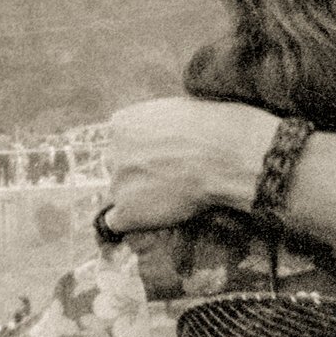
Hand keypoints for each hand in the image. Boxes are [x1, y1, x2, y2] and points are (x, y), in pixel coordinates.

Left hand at [99, 98, 270, 234]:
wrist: (222, 157)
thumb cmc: (214, 132)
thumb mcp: (179, 113)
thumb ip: (161, 127)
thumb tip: (166, 141)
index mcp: (122, 124)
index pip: (120, 142)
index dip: (143, 153)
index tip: (162, 160)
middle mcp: (113, 151)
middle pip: (117, 167)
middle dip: (137, 174)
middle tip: (167, 180)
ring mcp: (117, 183)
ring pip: (119, 194)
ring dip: (138, 198)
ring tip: (172, 199)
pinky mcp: (127, 211)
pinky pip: (116, 223)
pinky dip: (132, 223)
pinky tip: (152, 221)